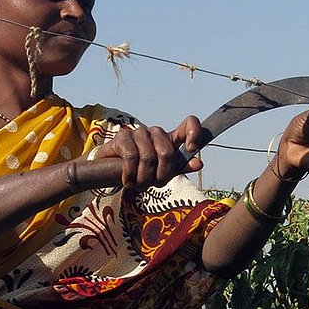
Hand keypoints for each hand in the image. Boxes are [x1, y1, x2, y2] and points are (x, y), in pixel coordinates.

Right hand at [89, 117, 204, 188]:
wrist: (109, 173)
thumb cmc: (140, 173)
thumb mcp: (162, 173)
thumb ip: (180, 167)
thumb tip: (199, 164)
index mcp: (170, 140)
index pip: (189, 123)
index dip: (194, 133)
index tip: (192, 149)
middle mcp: (156, 133)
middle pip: (167, 152)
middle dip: (161, 175)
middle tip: (153, 185)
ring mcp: (139, 133)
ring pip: (149, 157)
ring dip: (144, 178)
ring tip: (138, 184)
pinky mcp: (122, 137)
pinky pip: (131, 158)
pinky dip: (130, 175)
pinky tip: (127, 181)